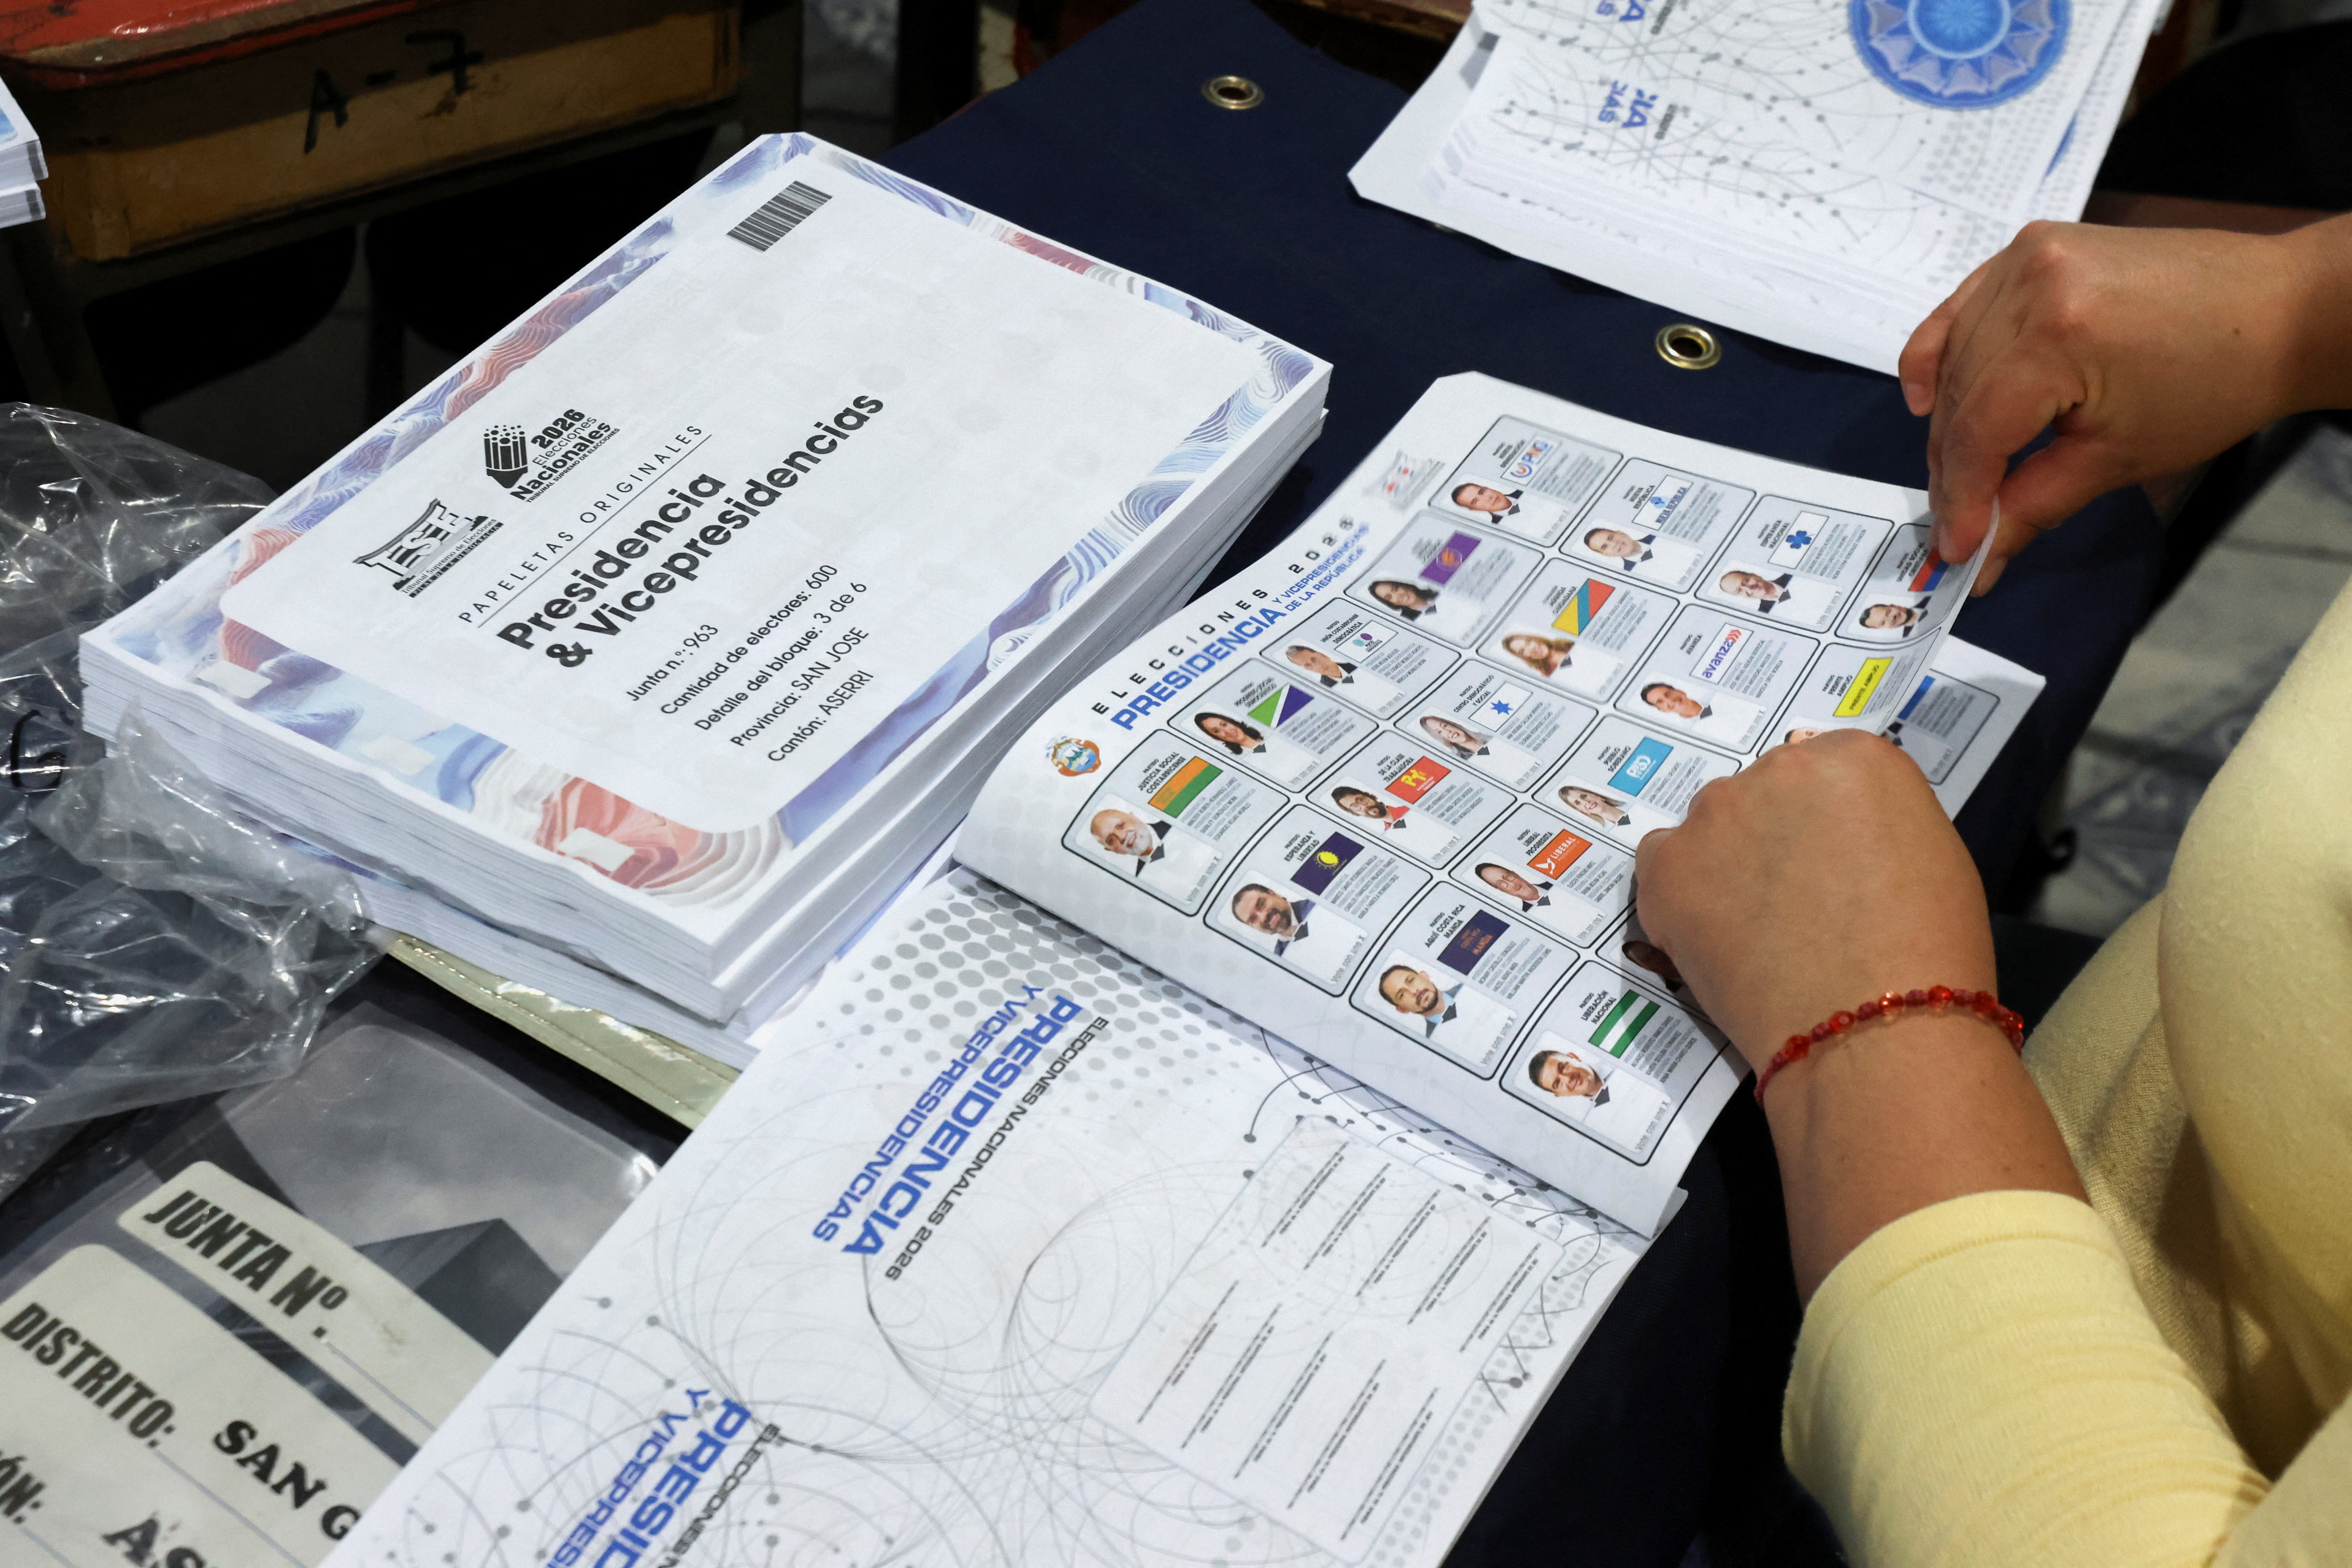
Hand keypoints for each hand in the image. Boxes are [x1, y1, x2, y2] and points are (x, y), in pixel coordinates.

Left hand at [1633, 732, 1992, 1070]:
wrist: (1875, 1028)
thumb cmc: (1929, 952)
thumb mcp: (1933, 857)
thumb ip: (1876, 823)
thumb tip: (1841, 837)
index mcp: (1856, 757)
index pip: (1826, 772)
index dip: (1826, 824)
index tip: (1832, 864)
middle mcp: (1781, 766)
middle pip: (1766, 794)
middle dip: (1775, 839)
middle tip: (1795, 904)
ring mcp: (1717, 813)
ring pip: (1713, 828)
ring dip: (1727, 864)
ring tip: (1757, 932)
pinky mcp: (1669, 865)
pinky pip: (1662, 864)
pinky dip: (1680, 894)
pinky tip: (1714, 936)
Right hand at [1899, 214, 2351, 591]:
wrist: (2279, 309)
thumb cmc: (2216, 381)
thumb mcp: (2118, 458)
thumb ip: (2032, 505)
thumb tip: (1976, 558)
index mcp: (2056, 334)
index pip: (1978, 431)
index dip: (1960, 497)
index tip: (1954, 548)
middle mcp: (2031, 283)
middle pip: (1958, 395)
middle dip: (1953, 467)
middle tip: (1959, 522)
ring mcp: (2028, 255)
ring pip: (1952, 355)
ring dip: (1947, 420)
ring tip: (1958, 471)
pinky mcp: (2032, 245)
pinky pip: (1962, 308)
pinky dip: (1942, 353)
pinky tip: (1930, 395)